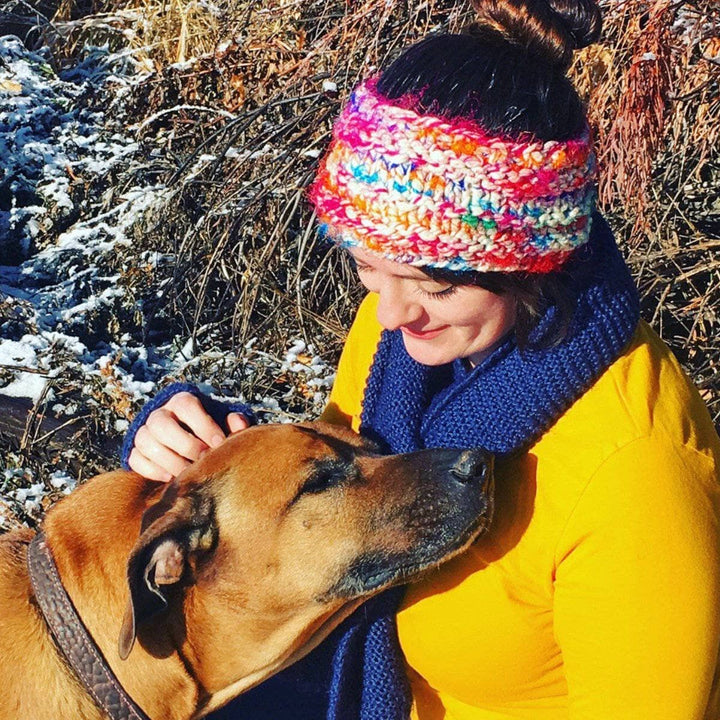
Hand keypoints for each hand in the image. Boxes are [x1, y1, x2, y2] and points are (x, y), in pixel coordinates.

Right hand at [127, 392, 249, 481]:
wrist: (192, 445)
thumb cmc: (213, 433)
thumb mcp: (226, 426)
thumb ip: (235, 424)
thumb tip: (236, 421)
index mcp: (182, 401)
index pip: (186, 406)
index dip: (203, 424)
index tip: (219, 443)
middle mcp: (160, 413)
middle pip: (161, 424)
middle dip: (185, 445)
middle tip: (204, 461)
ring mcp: (144, 432)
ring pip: (145, 442)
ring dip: (169, 460)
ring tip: (188, 474)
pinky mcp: (136, 451)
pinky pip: (135, 459)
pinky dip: (152, 470)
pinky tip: (170, 478)